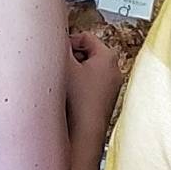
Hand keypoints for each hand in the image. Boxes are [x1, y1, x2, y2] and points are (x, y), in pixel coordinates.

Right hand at [66, 28, 124, 145]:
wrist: (85, 133)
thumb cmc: (78, 100)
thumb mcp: (65, 66)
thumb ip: (60, 46)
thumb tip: (55, 36)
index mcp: (108, 57)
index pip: (85, 37)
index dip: (68, 41)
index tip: (57, 51)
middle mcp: (115, 70)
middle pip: (88, 53)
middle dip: (73, 57)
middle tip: (59, 66)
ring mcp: (112, 87)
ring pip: (89, 70)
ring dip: (76, 72)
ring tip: (64, 82)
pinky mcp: (106, 100)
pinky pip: (91, 84)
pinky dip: (80, 86)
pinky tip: (70, 95)